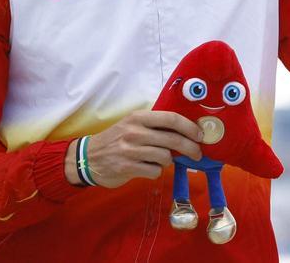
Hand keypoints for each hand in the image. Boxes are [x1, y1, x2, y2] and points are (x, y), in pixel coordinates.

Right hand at [67, 110, 203, 187]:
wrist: (88, 158)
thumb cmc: (116, 140)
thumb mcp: (133, 125)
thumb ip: (155, 127)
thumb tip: (187, 132)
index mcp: (139, 117)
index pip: (172, 118)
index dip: (190, 127)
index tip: (200, 135)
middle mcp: (135, 131)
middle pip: (173, 139)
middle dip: (191, 148)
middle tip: (197, 154)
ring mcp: (130, 150)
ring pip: (165, 156)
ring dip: (167, 161)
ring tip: (159, 160)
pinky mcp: (127, 167)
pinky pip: (154, 171)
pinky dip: (155, 171)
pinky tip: (146, 168)